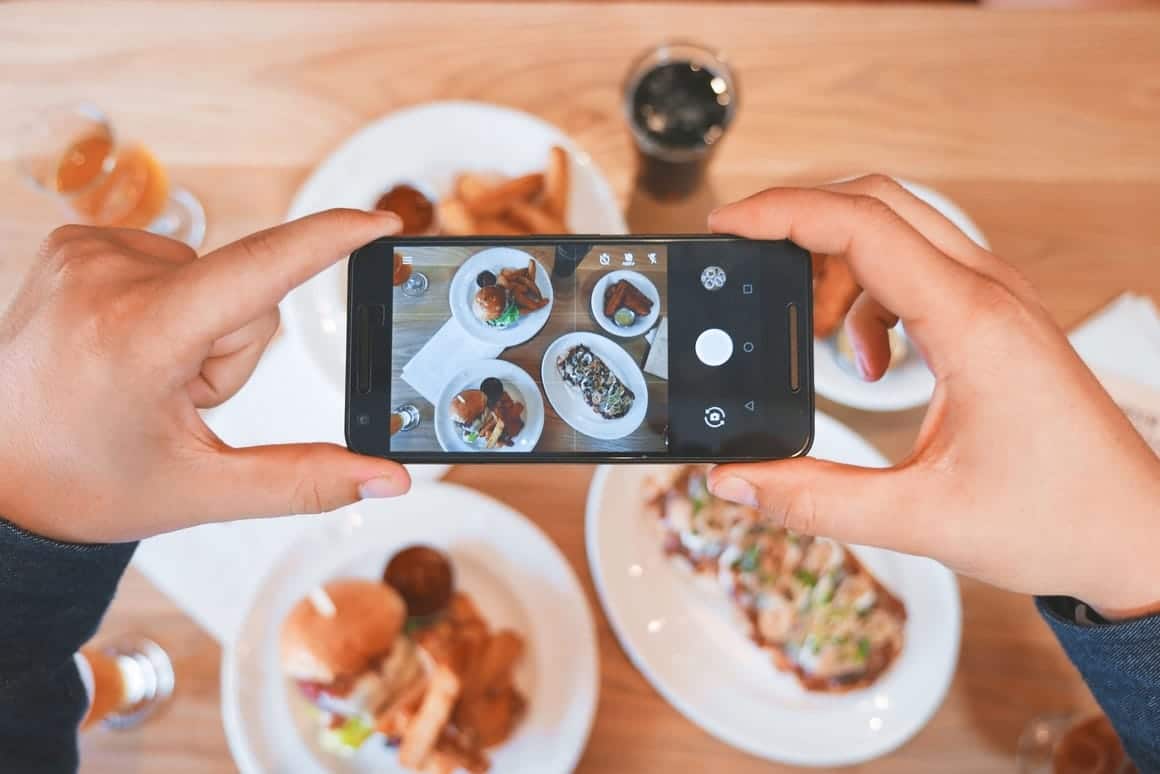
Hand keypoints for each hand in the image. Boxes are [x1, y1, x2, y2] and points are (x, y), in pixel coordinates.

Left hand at [0, 210, 410, 543]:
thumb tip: (387, 480)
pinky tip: (127, 346)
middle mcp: (107, 277)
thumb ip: (306, 480)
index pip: (260, 269)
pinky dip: (169, 306)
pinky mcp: (76, 242)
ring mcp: (85, 252)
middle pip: (246, 293)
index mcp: (139, 336)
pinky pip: (172, 262)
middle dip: (233, 349)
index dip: (330, 240)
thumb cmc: (85, 484)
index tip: (381, 221)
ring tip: (144, 375)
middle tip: (176, 398)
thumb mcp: (202, 490)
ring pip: (213, 277)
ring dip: (201, 329)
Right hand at [707, 176, 1159, 617]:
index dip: (783, 213)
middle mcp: (988, 293)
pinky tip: (870, 362)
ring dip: (836, 267)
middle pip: (877, 204)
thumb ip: (814, 500)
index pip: (863, 226)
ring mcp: (997, 300)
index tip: (727, 225)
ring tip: (813, 336)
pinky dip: (870, 299)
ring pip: (896, 231)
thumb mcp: (919, 518)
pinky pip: (916, 270)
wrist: (1135, 535)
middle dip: (801, 225)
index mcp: (971, 323)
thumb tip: (736, 479)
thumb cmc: (1057, 519)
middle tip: (751, 266)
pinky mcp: (996, 319)